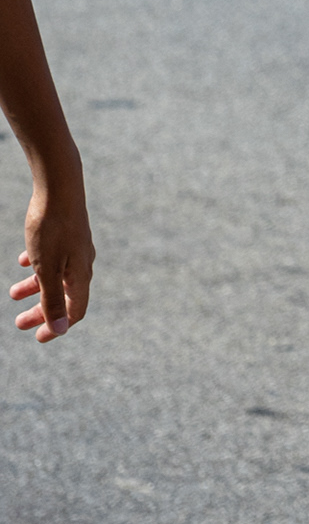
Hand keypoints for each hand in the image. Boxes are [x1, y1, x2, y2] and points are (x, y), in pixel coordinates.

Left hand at [12, 170, 92, 340]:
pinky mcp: (67, 232)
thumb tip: (59, 331)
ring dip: (35, 288)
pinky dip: (37, 266)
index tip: (38, 337)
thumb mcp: (47, 270)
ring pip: (56, 276)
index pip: (74, 311)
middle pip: (63, 296)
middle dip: (40, 311)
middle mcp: (82, 264)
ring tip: (12, 293)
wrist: (59, 186)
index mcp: (80, 276)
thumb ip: (53, 300)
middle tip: (18, 323)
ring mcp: (75, 247)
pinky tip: (23, 260)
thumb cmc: (52, 229)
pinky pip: (53, 256)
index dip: (57, 328)